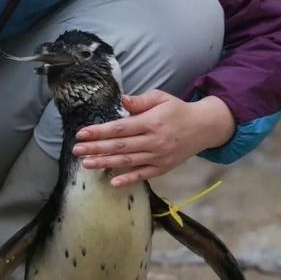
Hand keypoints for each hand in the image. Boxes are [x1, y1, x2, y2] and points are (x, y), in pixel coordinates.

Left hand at [72, 90, 234, 187]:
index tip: (81, 133)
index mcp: (151, 122)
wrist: (204, 127)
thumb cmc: (177, 110)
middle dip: (96, 148)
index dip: (99, 131)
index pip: (120, 128)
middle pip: (120, 146)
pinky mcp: (163, 168)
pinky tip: (112, 181)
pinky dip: (128, 179)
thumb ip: (140, 101)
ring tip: (86, 163)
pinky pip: (143, 175)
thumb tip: (123, 100)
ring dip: (105, 163)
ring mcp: (158, 157)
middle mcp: (154, 141)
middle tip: (76, 150)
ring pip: (127, 161)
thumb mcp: (161, 98)